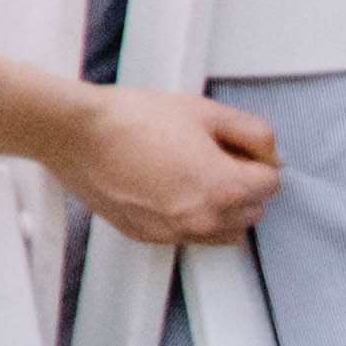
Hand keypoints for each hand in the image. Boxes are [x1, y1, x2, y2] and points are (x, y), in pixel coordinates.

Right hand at [57, 85, 281, 248]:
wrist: (74, 132)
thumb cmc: (129, 119)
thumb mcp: (202, 109)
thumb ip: (251, 132)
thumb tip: (270, 152)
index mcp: (226, 188)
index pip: (272, 183)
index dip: (258, 159)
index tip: (239, 148)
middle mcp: (205, 219)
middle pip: (254, 212)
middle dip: (244, 186)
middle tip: (216, 158)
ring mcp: (174, 232)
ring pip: (225, 232)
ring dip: (223, 209)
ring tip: (193, 176)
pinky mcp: (148, 235)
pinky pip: (187, 235)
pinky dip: (188, 217)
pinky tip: (166, 187)